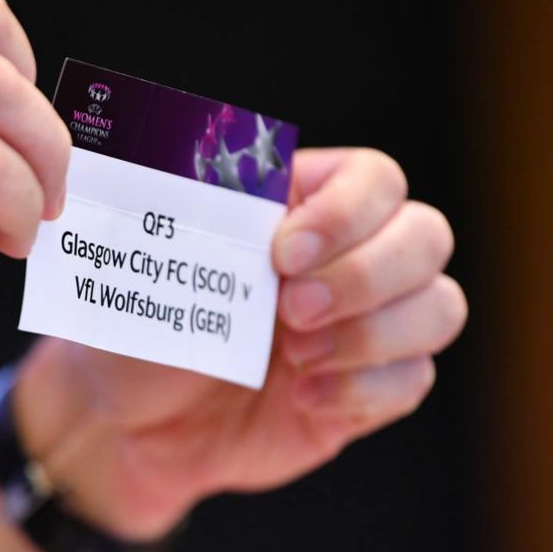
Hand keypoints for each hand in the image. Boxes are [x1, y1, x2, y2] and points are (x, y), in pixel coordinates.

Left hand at [16, 149, 466, 538]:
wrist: (131, 424)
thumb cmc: (136, 327)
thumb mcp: (143, 261)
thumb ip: (167, 205)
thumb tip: (112, 127)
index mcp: (300, 205)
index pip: (375, 179)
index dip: (346, 212)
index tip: (282, 254)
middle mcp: (350, 257)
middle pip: (427, 236)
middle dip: (367, 274)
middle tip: (292, 311)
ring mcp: (369, 325)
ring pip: (440, 307)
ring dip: (373, 334)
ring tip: (295, 358)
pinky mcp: (372, 389)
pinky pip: (414, 380)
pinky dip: (363, 388)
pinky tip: (304, 397)